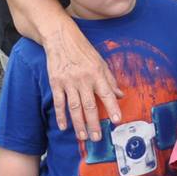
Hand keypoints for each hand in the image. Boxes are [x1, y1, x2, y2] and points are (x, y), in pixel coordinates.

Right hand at [42, 26, 123, 141]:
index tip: (117, 120)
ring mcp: (68, 82)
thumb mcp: (101, 62)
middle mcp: (83, 79)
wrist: (61, 38)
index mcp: (97, 74)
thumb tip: (121, 95)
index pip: (107, 93)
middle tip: (97, 137)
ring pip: (74, 107)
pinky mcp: (56, 83)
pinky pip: (59, 102)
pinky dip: (61, 115)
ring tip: (83, 136)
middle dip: (94, 123)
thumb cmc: (83, 51)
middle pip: (89, 105)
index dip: (113, 107)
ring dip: (79, 123)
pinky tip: (64, 126)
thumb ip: (110, 80)